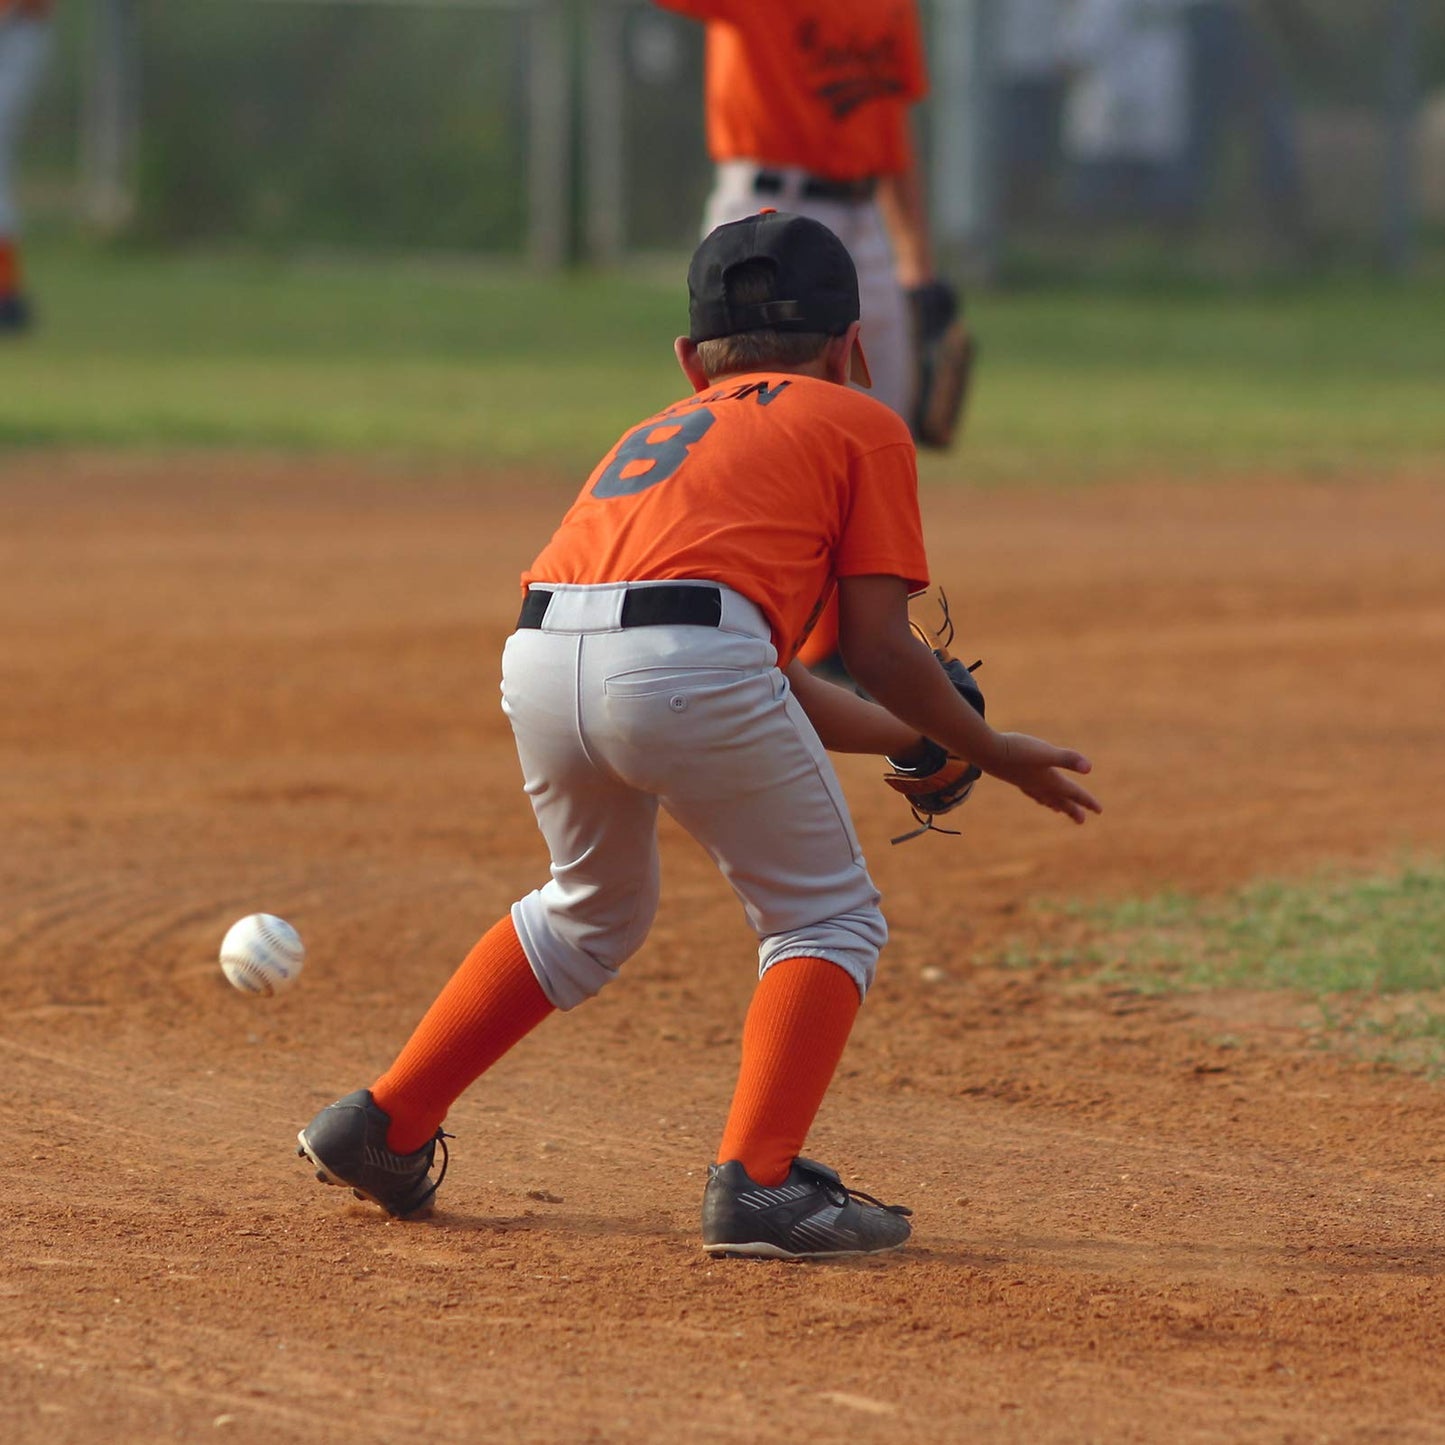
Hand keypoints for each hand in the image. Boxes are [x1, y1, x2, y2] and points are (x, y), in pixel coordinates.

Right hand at [985, 733, 1100, 824]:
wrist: (986, 751)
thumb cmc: (1017, 750)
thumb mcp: (1046, 752)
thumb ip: (1067, 759)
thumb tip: (1089, 768)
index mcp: (1050, 780)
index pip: (1073, 793)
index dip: (1087, 801)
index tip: (1099, 811)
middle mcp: (1039, 785)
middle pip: (1059, 800)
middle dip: (1071, 809)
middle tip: (1081, 820)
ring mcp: (1025, 782)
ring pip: (1043, 798)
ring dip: (1053, 804)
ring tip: (1058, 810)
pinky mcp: (1014, 777)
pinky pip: (1030, 791)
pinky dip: (1037, 795)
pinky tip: (1033, 791)